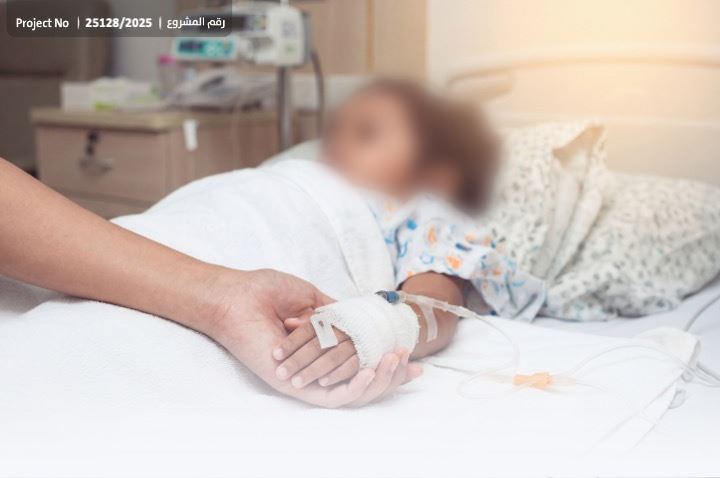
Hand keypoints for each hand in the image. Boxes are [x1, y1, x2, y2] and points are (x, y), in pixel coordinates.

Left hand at [195, 268, 421, 406]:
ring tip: (395, 361)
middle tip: (410, 359)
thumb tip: (358, 316)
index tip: (411, 354)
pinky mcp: (295, 386)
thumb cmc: (266, 292)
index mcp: (320, 351)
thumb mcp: (311, 298)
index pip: (360, 364)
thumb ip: (335, 312)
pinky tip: (369, 372)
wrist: (236, 295)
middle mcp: (315, 369)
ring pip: (351, 393)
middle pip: (362, 382)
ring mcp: (306, 380)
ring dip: (378, 380)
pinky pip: (330, 397)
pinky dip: (353, 389)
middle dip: (391, 374)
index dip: (387, 364)